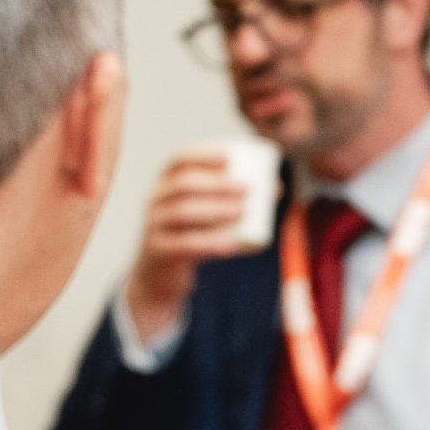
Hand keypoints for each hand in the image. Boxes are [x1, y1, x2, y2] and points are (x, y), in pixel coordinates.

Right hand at [125, 149, 252, 344]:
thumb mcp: (204, 215)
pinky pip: (184, 245)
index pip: (180, 159)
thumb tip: (276, 187)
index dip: (204, 155)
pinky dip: (210, 243)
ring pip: (183, 212)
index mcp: (165, 182)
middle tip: (247, 189)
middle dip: (217, 184)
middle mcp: (155, 200)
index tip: (231, 158)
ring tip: (243, 212)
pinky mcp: (158, 251)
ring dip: (216, 209)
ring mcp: (153, 225)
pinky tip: (231, 243)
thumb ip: (231, 200)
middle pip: (184, 184)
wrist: (160, 275)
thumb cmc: (190, 235)